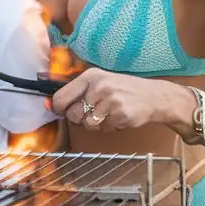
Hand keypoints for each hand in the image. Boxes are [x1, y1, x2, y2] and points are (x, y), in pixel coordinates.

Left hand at [51, 68, 175, 132]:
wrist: (154, 96)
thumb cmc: (123, 89)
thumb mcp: (100, 82)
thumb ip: (76, 92)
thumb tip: (49, 105)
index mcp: (90, 76)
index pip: (61, 97)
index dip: (59, 109)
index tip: (64, 111)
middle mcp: (98, 86)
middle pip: (73, 114)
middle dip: (81, 119)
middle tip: (94, 112)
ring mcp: (110, 100)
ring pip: (88, 124)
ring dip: (96, 124)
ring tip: (108, 114)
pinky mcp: (120, 114)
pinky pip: (104, 129)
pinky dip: (109, 127)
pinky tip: (118, 117)